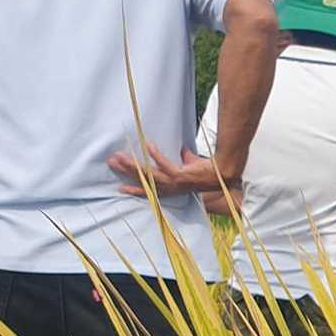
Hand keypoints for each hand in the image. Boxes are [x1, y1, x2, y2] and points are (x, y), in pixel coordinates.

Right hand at [109, 144, 239, 200]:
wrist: (224, 174)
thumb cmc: (209, 171)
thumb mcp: (192, 165)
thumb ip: (186, 159)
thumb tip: (182, 150)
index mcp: (173, 188)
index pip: (149, 190)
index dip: (135, 190)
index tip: (120, 188)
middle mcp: (172, 188)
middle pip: (144, 180)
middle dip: (127, 172)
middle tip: (111, 163)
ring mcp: (176, 183)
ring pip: (150, 175)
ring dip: (134, 165)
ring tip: (121, 156)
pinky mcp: (182, 175)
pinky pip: (166, 165)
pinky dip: (156, 156)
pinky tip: (147, 145)